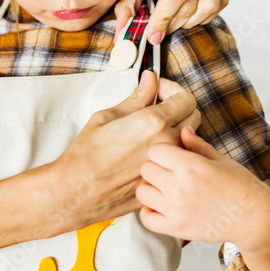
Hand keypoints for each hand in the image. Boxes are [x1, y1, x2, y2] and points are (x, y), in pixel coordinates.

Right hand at [45, 71, 200, 236]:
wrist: (76, 191)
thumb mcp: (107, 117)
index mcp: (153, 122)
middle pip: (193, 117)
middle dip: (179, 106)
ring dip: (176, 129)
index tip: (159, 91)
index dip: (173, 90)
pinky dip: (169, 152)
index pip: (186, 98)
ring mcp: (167, 165)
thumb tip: (149, 79)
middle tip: (158, 106)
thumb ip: (136, 98)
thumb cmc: (85, 154)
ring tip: (151, 131)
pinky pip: (176, 162)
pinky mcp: (163, 180)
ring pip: (188, 140)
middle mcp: (166, 143)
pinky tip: (148, 152)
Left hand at [114, 0, 227, 43]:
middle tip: (160, 30)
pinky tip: (189, 14)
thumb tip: (123, 31)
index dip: (165, 19)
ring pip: (212, 3)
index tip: (152, 36)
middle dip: (175, 23)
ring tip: (174, 22)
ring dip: (193, 21)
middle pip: (194, 1)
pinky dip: (207, 14)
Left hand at [137, 125, 269, 244]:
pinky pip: (146, 218)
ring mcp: (175, 209)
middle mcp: (179, 187)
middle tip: (169, 173)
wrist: (254, 218)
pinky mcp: (175, 228)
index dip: (163, 152)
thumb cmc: (240, 185)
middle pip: (146, 169)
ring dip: (151, 189)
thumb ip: (196, 145)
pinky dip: (150, 213)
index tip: (172, 157)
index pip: (155, 150)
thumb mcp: (219, 159)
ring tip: (166, 190)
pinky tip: (163, 207)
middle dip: (156, 168)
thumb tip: (182, 129)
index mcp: (190, 166)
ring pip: (142, 192)